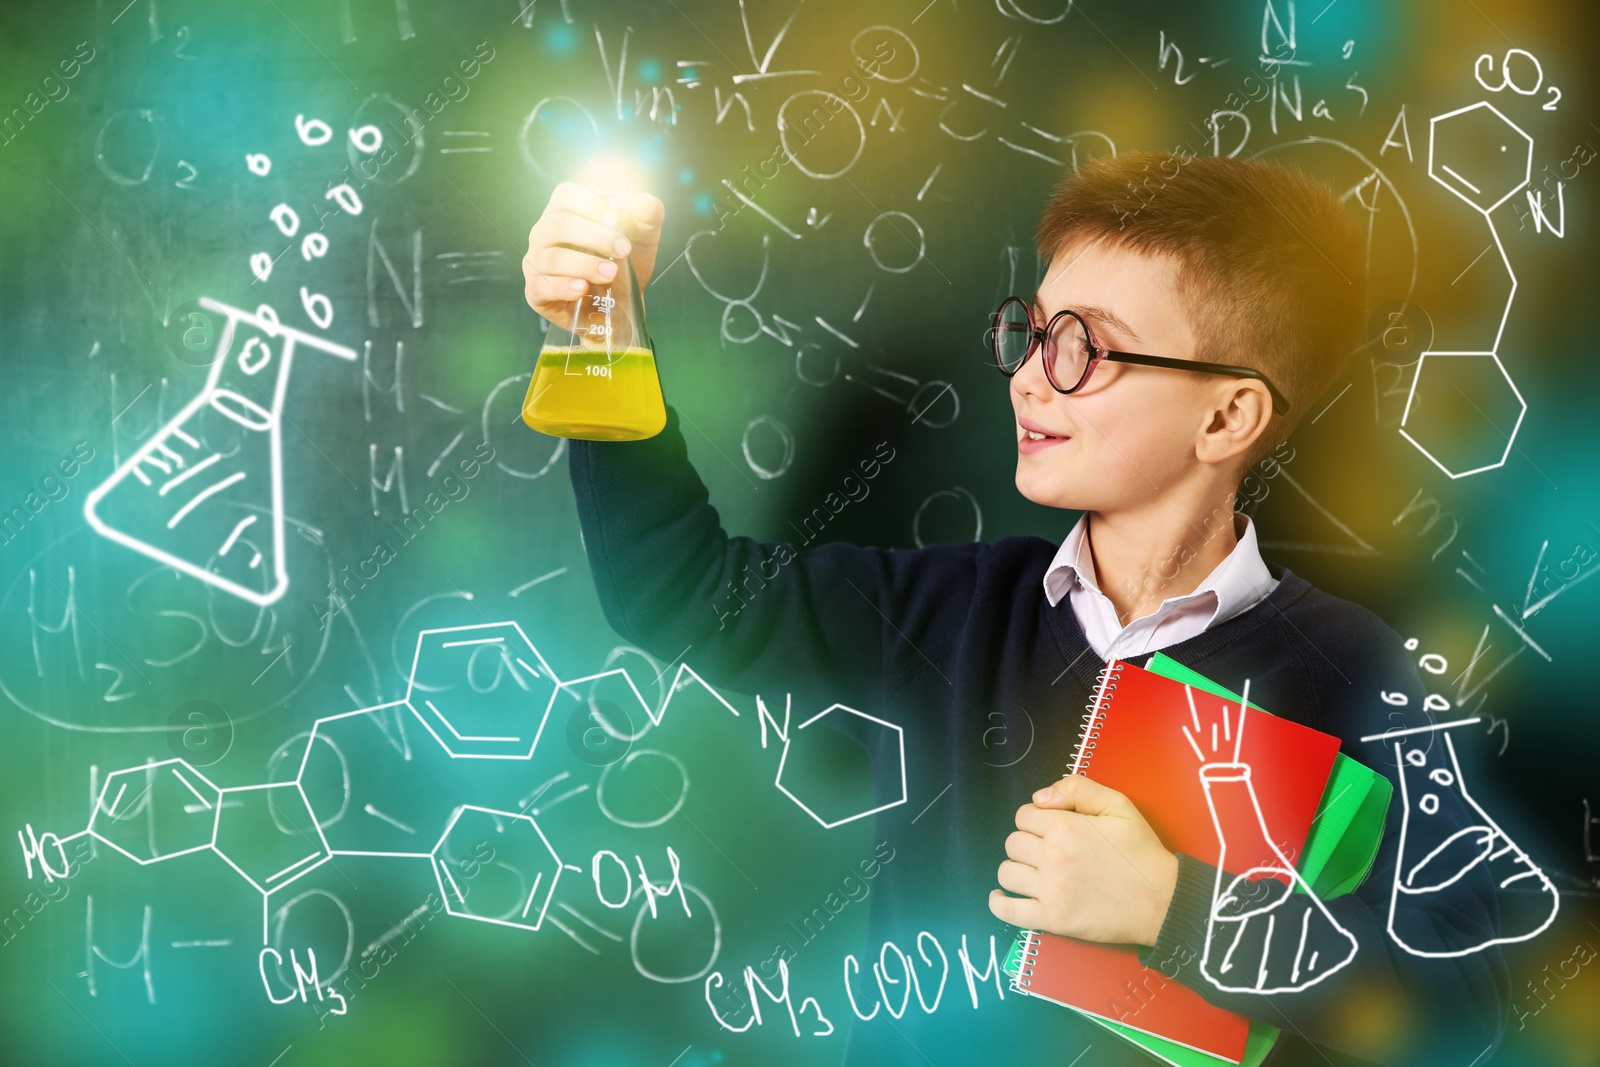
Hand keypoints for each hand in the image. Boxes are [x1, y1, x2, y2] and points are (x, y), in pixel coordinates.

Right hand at [522, 182, 664, 329]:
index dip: (591, 204)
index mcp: (564, 213)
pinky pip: (541, 286)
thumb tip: (646, 202)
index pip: (565, 195)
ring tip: (611, 273)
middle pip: (559, 225)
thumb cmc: (622, 264)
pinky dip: (563, 287)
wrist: (620, 306)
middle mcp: (545, 235)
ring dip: (585, 264)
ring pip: (552, 257)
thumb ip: (647, 217)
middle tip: (623, 250)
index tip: (617, 220)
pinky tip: (583, 288)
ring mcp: (537, 263)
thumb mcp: (641, 239)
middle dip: (595, 237)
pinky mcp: (536, 293)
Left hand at [988, 775, 1178, 946]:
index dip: (1035, 819)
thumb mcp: (1119, 805)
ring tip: (1032, 872)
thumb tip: (1039, 797)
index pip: (1023, 816)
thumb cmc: (1142, 852)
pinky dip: (999, 903)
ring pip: (1007, 872)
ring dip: (1016, 869)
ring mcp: (1051, 890)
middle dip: (1026, 843)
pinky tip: (1002, 896)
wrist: (1162, 900)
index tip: (1049, 828)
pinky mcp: (1053, 919)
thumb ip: (1077, 788)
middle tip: (1046, 851)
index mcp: (1065, 827)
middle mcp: (1053, 857)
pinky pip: (1009, 910)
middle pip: (1013, 843)